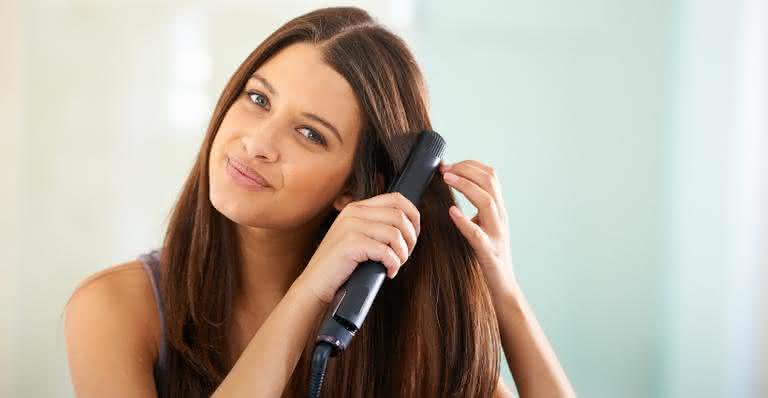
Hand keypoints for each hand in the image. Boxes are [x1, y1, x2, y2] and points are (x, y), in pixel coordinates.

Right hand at [298, 192, 420, 304]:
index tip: (413, 236)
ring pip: (396, 233)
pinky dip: (393, 264)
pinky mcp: (351, 244)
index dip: (413, 216)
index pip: (397, 198)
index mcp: (357, 207)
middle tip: (405, 255)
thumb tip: (409, 226)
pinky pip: (386, 251)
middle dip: (411, 238)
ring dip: (403, 253)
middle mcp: (354, 212)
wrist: (315, 284)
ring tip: (395, 265)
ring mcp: (351, 226)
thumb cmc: (341, 266)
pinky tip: (388, 272)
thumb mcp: (358, 237)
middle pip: (400, 216)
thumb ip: (376, 226)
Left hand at [440, 160, 515, 294]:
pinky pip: (477, 234)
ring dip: (466, 186)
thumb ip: (478, 205)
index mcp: (499, 208)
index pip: (490, 175)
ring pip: (487, 202)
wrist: (503, 283)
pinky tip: (452, 212)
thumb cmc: (489, 252)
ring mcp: (496, 233)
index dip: (470, 164)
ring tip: (447, 178)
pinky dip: (464, 221)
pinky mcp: (488, 251)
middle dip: (466, 170)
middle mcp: (500, 217)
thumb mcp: (486, 223)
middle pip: (489, 182)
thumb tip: (459, 183)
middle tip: (444, 169)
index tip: (449, 163)